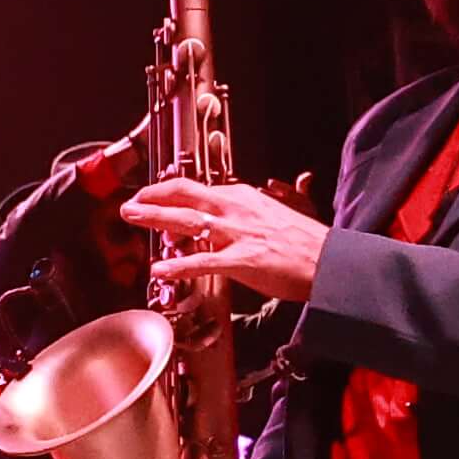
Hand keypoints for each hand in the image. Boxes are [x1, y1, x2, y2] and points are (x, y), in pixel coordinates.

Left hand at [130, 176, 323, 306]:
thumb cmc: (305, 242)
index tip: (152, 195)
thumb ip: (254, 210)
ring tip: (133, 218)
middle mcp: (237, 209)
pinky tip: (161, 269)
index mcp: (243, 197)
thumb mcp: (277, 213)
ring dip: (156, 218)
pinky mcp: (243, 260)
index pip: (198, 189)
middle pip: (186, 196)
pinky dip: (180, 265)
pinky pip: (205, 261)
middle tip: (129, 204)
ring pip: (188, 222)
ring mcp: (238, 234)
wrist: (330, 261)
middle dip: (153, 198)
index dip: (169, 191)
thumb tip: (249, 204)